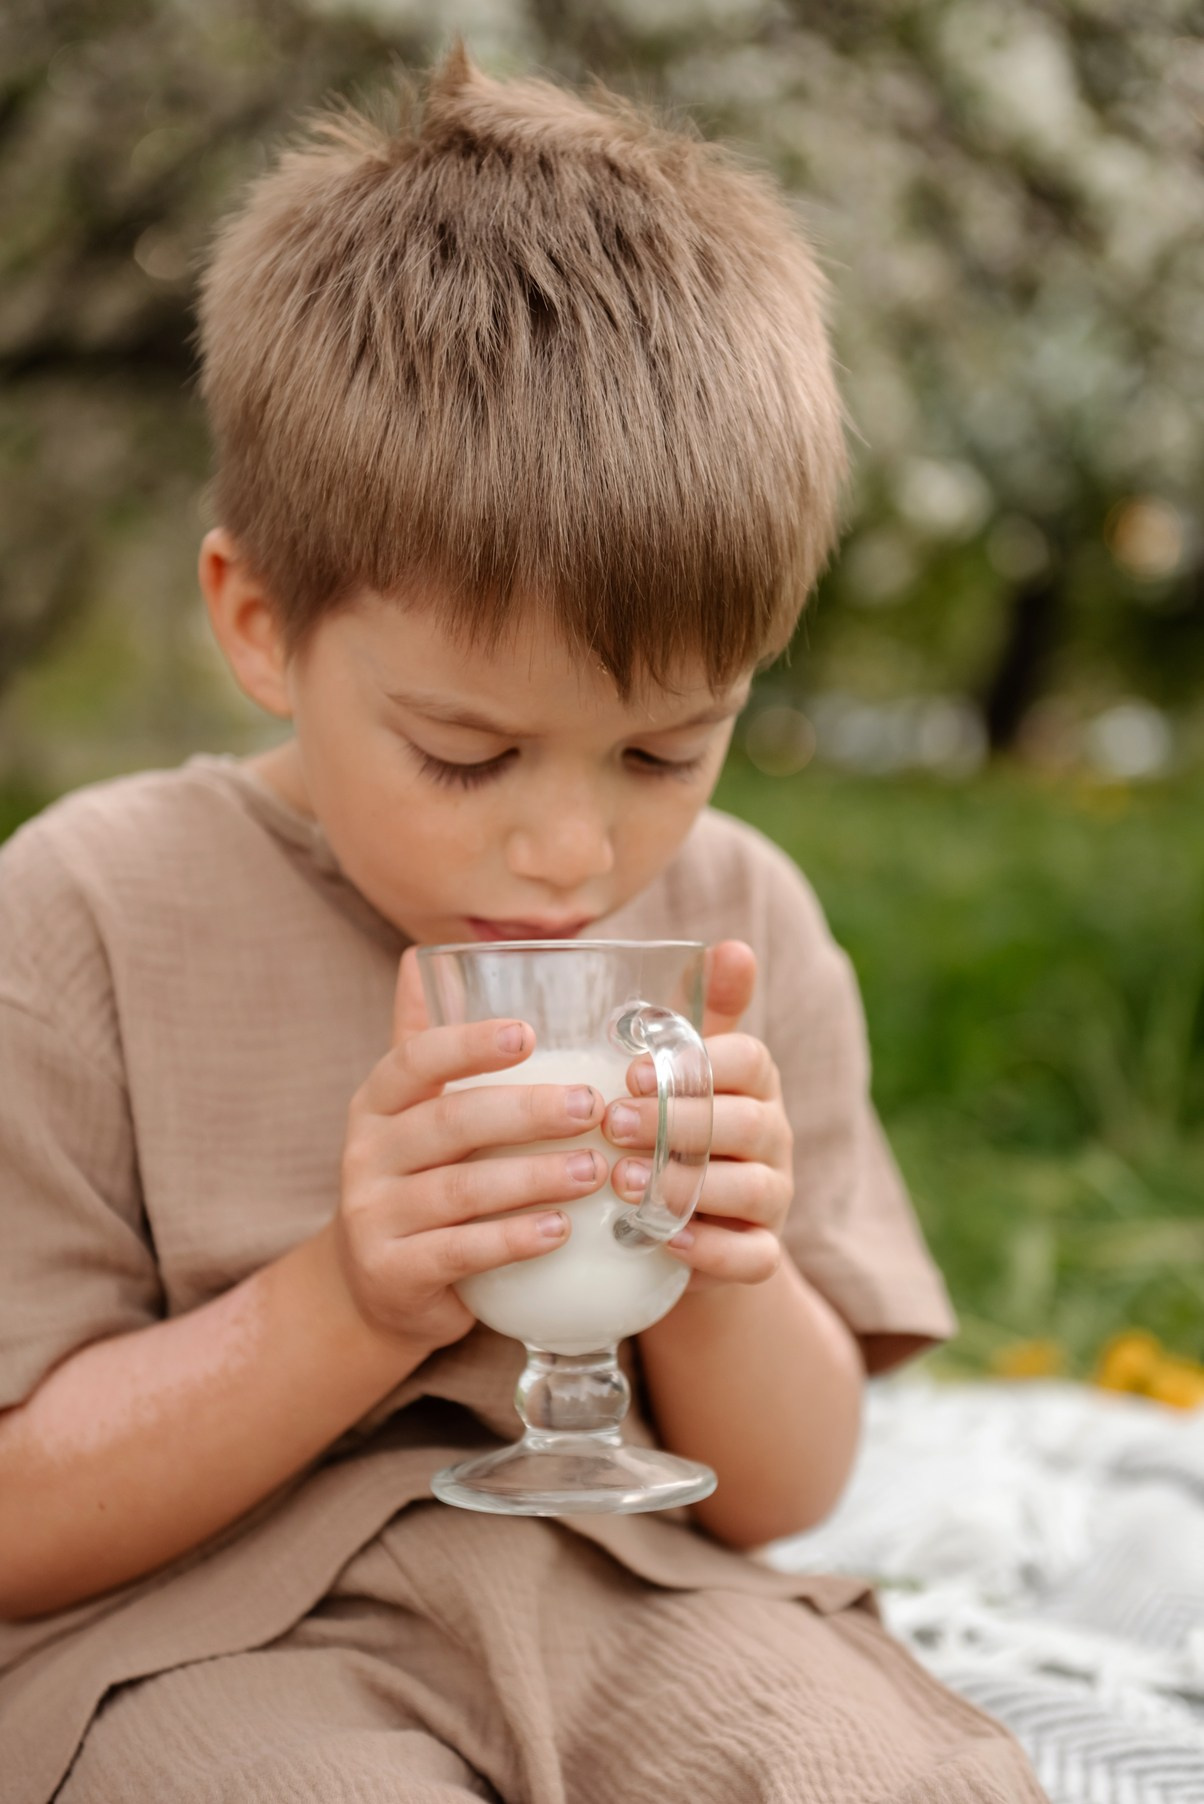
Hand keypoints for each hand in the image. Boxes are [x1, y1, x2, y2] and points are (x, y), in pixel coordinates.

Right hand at [334, 948, 606, 1350]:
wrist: (372, 1286)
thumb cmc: (414, 1180)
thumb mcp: (410, 1111)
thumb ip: (423, 1040)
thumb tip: (424, 953)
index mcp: (377, 1103)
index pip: (415, 1060)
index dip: (468, 1044)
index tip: (527, 1034)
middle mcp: (366, 1154)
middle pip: (450, 1123)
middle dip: (526, 1112)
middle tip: (592, 1106)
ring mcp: (375, 1216)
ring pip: (461, 1190)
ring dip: (534, 1178)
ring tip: (594, 1169)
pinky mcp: (394, 1272)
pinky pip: (461, 1252)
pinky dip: (514, 1240)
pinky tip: (562, 1230)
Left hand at [604, 941, 792, 1293]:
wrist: (683, 1228)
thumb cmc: (674, 1128)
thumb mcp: (684, 1071)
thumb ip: (698, 1016)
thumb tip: (732, 945)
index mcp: (755, 1082)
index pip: (750, 1059)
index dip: (696, 1065)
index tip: (631, 1073)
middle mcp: (774, 1136)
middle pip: (747, 1123)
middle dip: (679, 1122)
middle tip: (611, 1123)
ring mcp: (774, 1198)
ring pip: (754, 1189)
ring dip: (689, 1185)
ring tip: (623, 1182)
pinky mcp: (762, 1253)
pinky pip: (753, 1257)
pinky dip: (714, 1250)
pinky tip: (667, 1240)